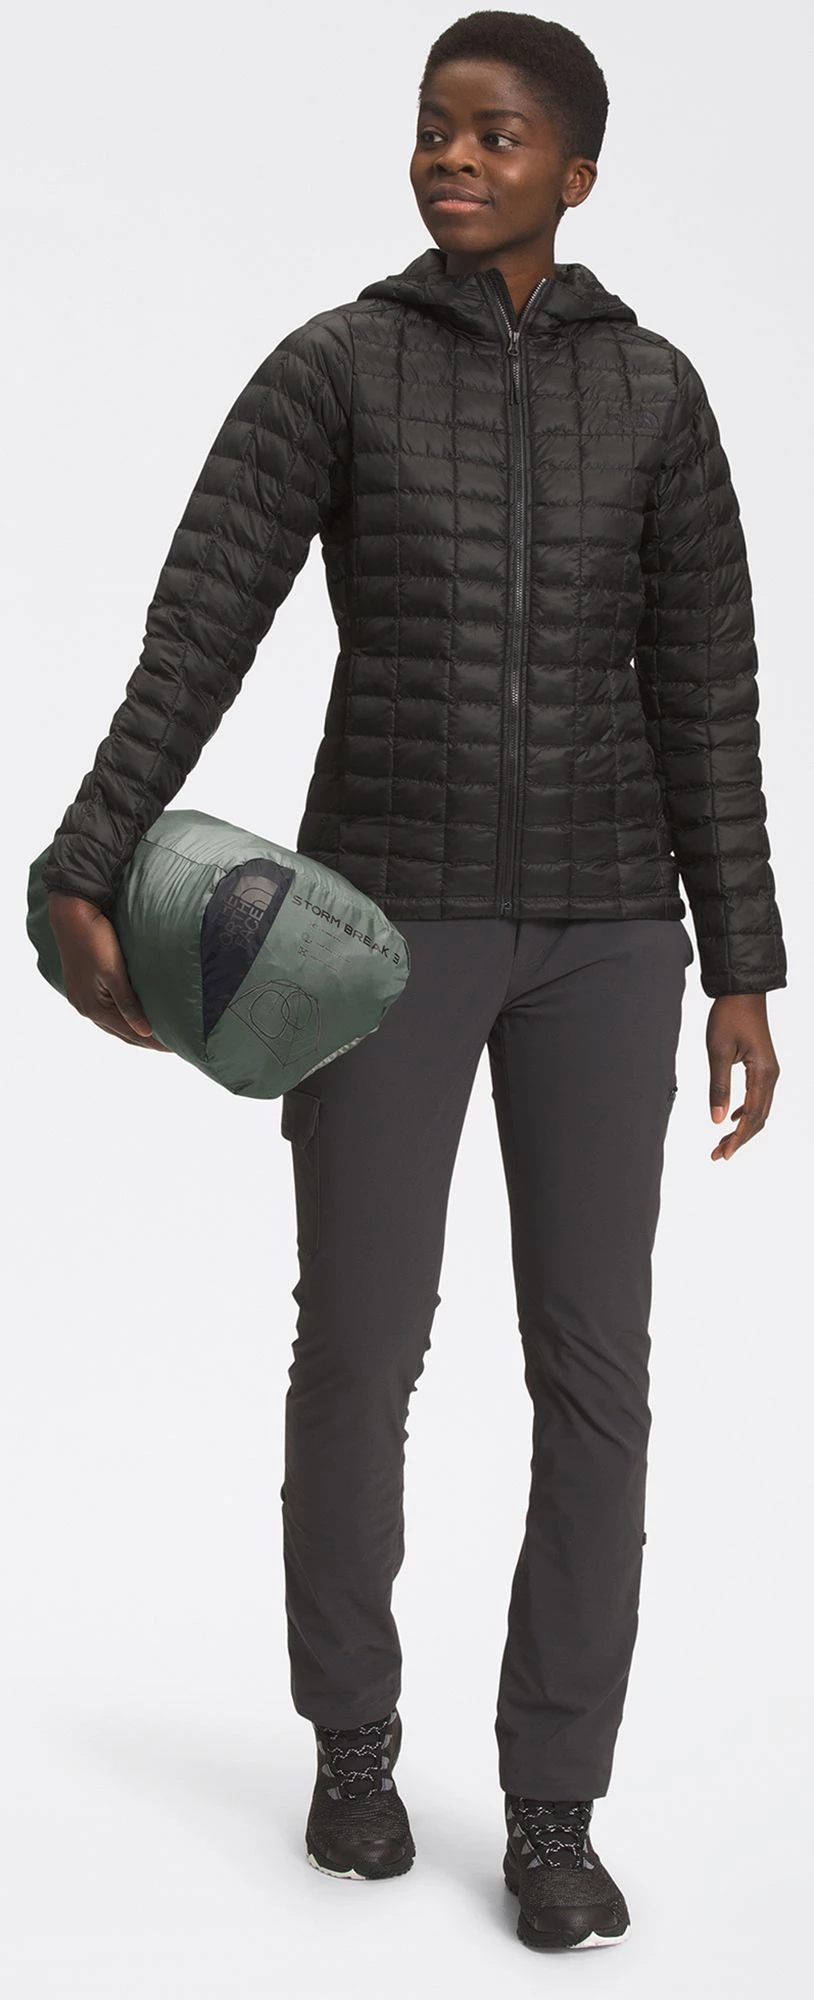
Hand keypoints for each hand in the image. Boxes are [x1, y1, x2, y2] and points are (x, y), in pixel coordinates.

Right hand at [47, 892, 171, 1052]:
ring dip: (131, 1030)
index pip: (130, 1032)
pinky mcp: (81, 986)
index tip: (174, 1047)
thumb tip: (144, 1031)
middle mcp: (84, 1006)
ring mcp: (80, 998)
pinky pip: (104, 1011)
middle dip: (143, 1040)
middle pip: (120, 1032)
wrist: (71, 913)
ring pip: (111, 1023)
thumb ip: (128, 1004)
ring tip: (153, 1035)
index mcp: (93, 1007)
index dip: (152, 1041)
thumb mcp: (113, 972)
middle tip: (168, 1045)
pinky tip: (129, 1016)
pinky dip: (119, 1018)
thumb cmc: (94, 939)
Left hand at [706, 994, 779, 1160]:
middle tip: (717, 1155)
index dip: (737, 1138)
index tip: (723, 1154)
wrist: (742, 991)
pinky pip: (759, 1097)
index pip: (751, 1116)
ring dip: (742, 1128)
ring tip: (722, 1143)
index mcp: (763, 1074)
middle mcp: (771, 1076)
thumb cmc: (729, 1017)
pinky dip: (746, 1112)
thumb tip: (717, 1119)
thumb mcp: (718, 1052)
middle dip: (739, 1139)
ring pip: (759, 1110)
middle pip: (758, 1118)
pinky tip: (732, 1118)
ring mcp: (769, 1071)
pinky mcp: (763, 1067)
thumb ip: (718, 1087)